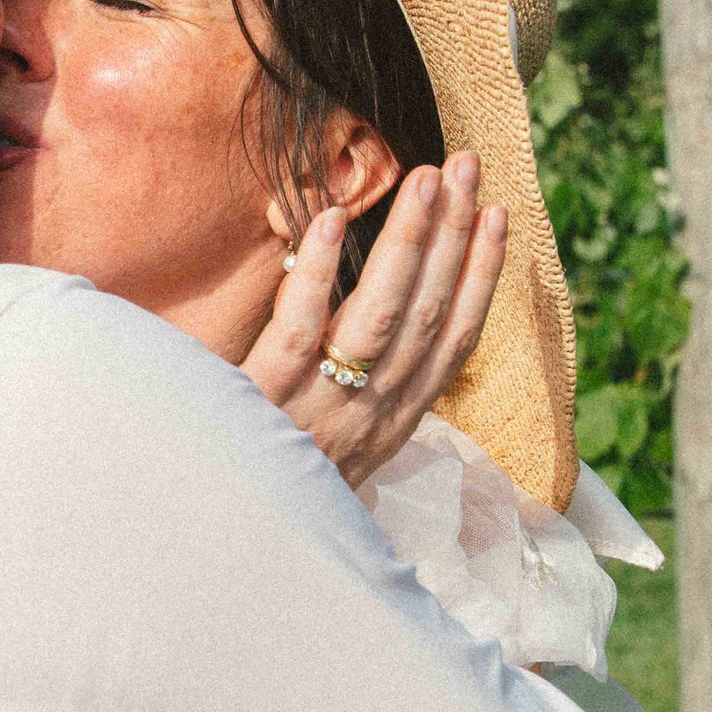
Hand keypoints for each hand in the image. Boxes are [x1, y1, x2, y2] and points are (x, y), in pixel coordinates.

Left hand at [240, 151, 507, 487]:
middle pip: (426, 317)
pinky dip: (318, 274)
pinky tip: (332, 219)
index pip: (452, 343)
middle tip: (468, 167)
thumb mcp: (335, 452)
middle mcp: (367, 419)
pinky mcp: (262, 404)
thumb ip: (360, 393)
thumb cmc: (269, 487)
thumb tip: (380, 320)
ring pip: (377, 318)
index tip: (499, 218)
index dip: (482, 279)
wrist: (212, 544)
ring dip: (409, 243)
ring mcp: (317, 411)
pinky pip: (298, 332)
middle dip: (455, 237)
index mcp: (390, 426)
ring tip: (426, 179)